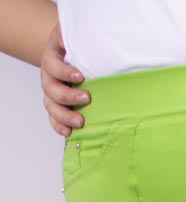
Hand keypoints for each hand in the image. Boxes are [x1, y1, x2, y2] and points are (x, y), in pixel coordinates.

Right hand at [40, 20, 89, 136]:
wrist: (71, 54)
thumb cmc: (77, 46)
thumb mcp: (76, 36)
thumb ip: (79, 36)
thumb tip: (87, 40)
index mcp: (51, 58)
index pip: (51, 65)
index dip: (63, 72)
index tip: (80, 76)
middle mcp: (48, 76)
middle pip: (50, 89)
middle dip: (67, 96)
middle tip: (86, 98)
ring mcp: (52, 93)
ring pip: (51, 106)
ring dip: (64, 116)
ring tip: (80, 121)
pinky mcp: (57, 106)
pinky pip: (54, 118)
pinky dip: (59, 126)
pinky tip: (69, 132)